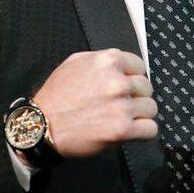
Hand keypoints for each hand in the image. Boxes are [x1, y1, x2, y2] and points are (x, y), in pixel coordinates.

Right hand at [31, 49, 157, 157]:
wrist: (42, 126)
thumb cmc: (56, 96)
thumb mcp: (75, 62)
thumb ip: (102, 60)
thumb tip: (122, 63)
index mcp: (108, 61)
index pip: (140, 66)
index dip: (133, 78)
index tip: (126, 87)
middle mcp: (117, 81)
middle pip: (147, 88)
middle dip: (136, 97)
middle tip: (121, 105)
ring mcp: (121, 106)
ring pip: (151, 108)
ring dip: (140, 115)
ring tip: (124, 119)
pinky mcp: (122, 130)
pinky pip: (150, 129)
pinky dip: (143, 132)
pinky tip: (131, 132)